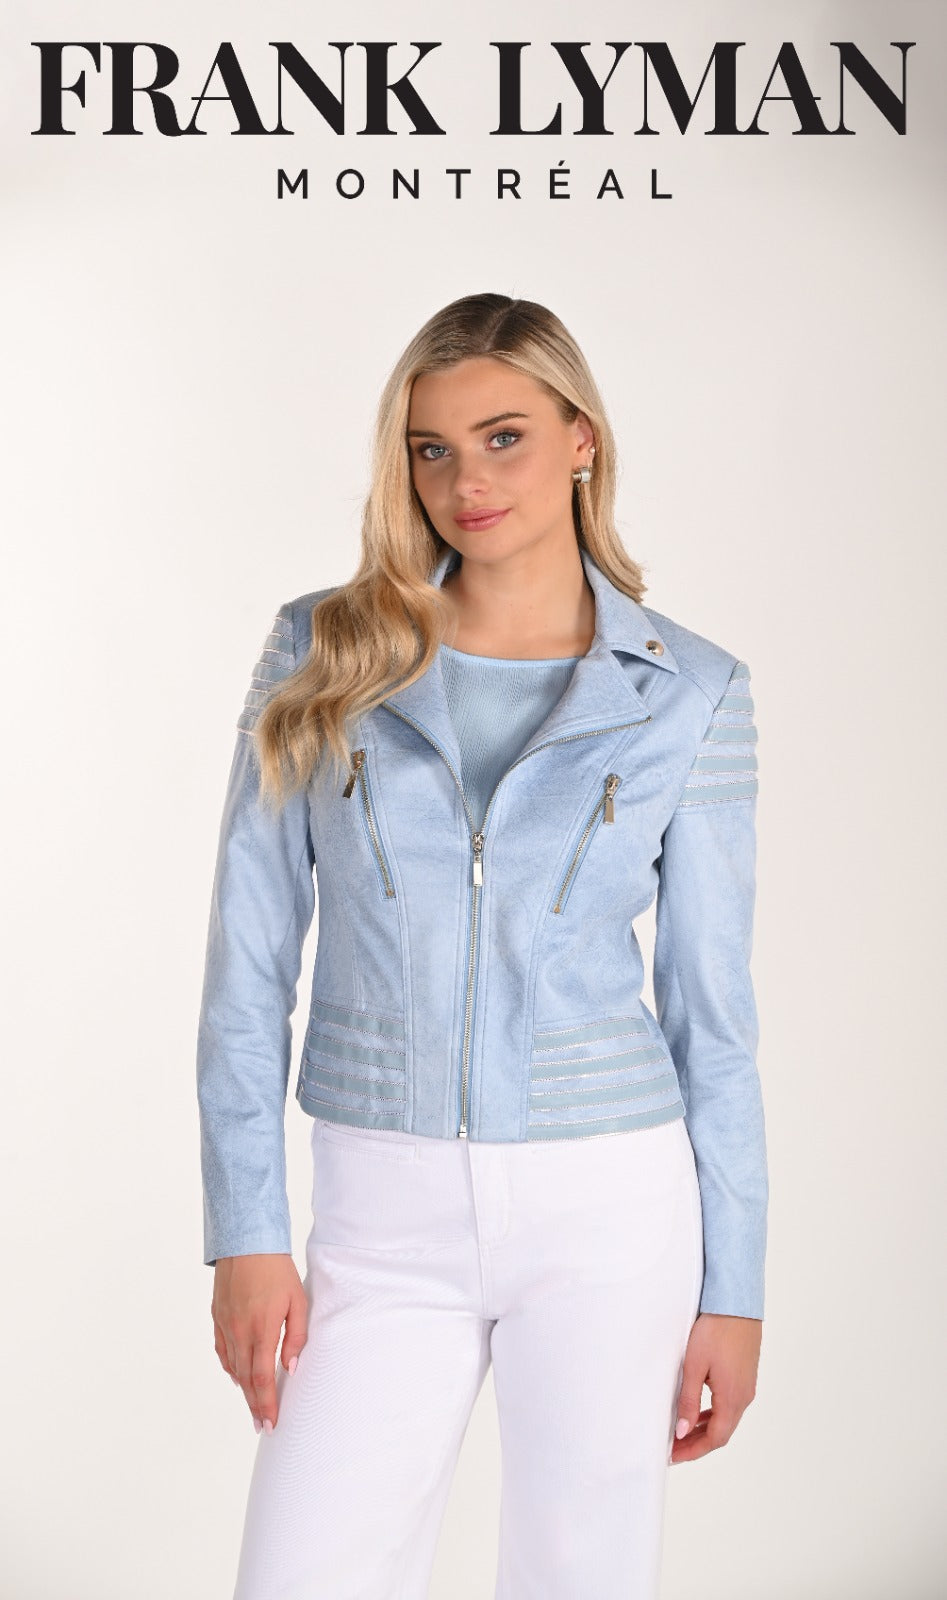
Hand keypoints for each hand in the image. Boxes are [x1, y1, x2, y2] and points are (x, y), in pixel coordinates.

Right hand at [211, 1254, 308, 1431]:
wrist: (246, 1242)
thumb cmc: (277, 1270)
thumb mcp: (297, 1301)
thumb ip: (296, 1336)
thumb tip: (292, 1367)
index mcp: (262, 1330)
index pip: (263, 1378)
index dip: (266, 1404)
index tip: (270, 1424)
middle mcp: (240, 1332)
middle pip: (246, 1379)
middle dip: (255, 1405)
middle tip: (261, 1426)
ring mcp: (226, 1325)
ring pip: (233, 1367)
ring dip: (243, 1389)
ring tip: (253, 1406)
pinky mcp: (217, 1317)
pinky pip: (222, 1350)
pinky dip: (230, 1367)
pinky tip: (237, 1375)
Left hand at [671, 1312, 761, 1463]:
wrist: (736, 1303)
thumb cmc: (715, 1330)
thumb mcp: (694, 1366)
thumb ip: (688, 1401)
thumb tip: (683, 1432)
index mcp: (732, 1398)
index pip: (714, 1439)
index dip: (693, 1450)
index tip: (673, 1455)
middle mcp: (744, 1397)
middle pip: (722, 1432)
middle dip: (697, 1443)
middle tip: (674, 1448)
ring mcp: (747, 1386)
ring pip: (726, 1419)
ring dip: (705, 1429)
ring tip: (683, 1433)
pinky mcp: (745, 1375)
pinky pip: (730, 1405)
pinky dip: (713, 1414)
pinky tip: (699, 1411)